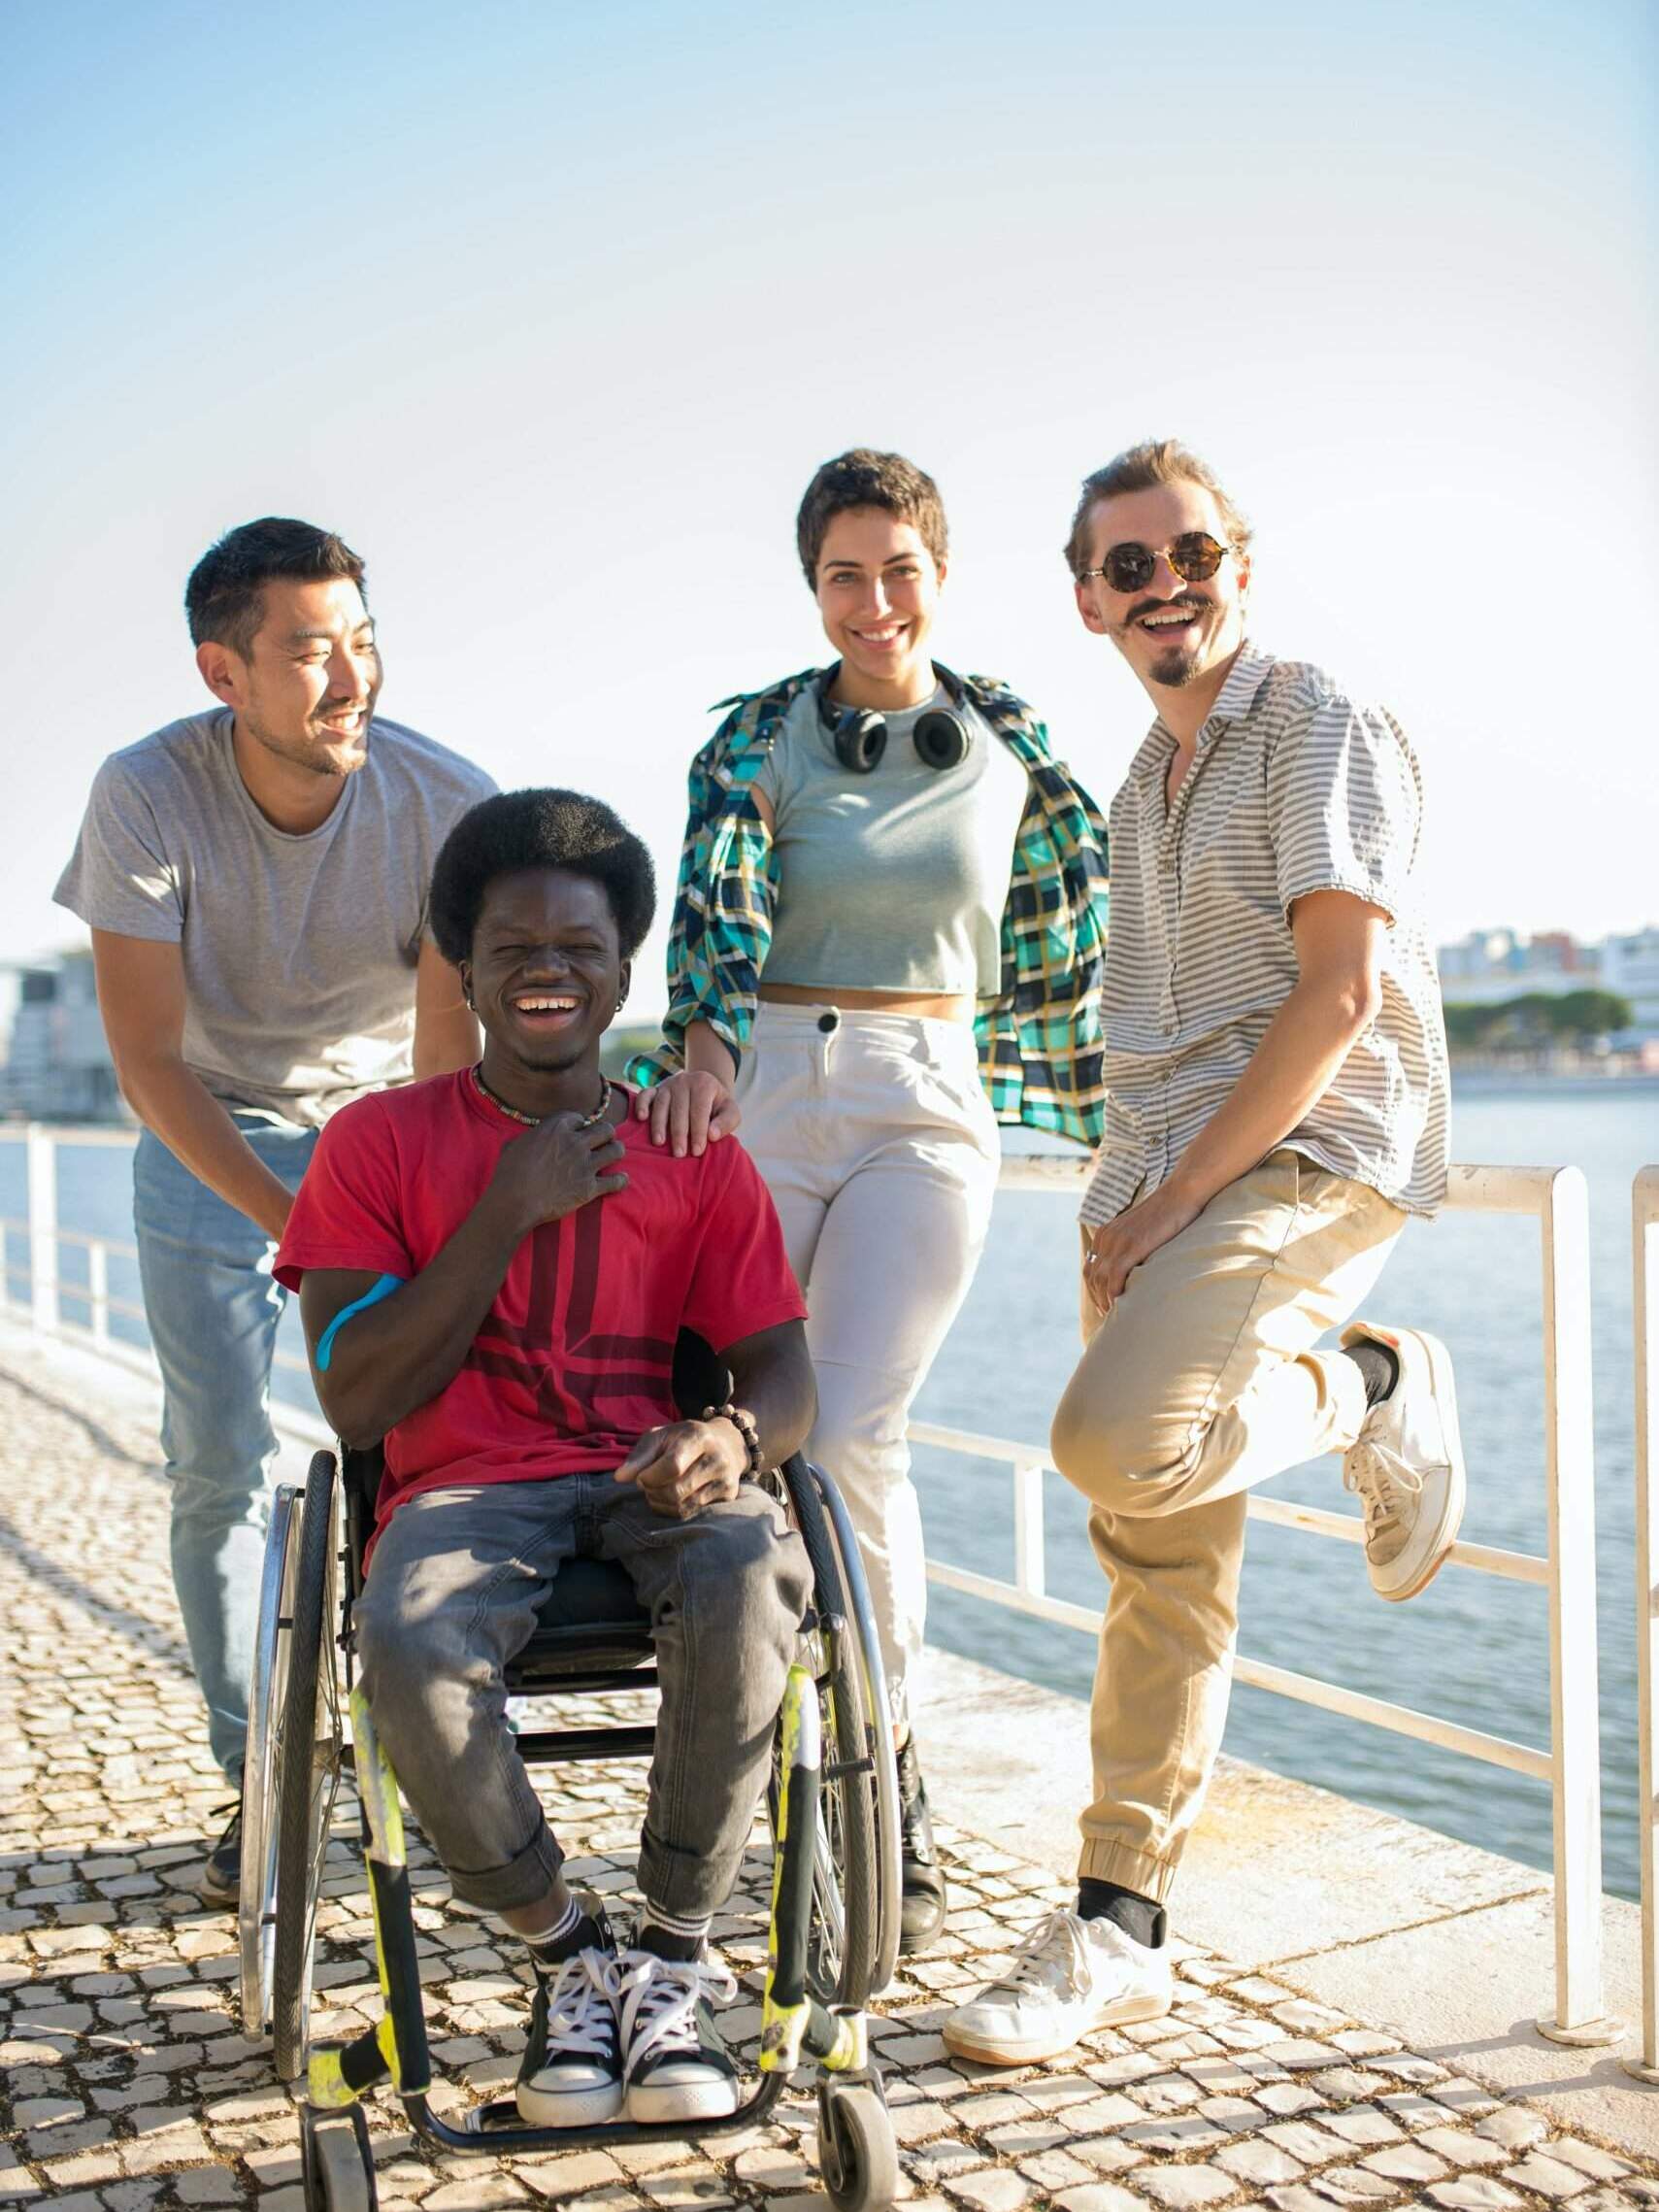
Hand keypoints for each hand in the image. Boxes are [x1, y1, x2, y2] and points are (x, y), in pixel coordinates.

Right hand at [488, 1110, 627, 1236]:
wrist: (514, 1201)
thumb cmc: (508, 1173)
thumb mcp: (515, 1144)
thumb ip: (531, 1137)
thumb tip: (533, 1137)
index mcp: (556, 1127)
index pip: (579, 1118)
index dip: (579, 1125)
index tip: (578, 1131)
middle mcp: (575, 1142)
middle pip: (605, 1129)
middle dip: (606, 1133)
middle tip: (603, 1140)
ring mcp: (585, 1164)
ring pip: (616, 1150)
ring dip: (616, 1151)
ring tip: (614, 1154)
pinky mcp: (590, 1187)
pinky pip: (616, 1181)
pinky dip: (620, 1181)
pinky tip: (621, 1180)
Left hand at [614, 1418, 746, 1517]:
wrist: (727, 1444)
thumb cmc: (685, 1439)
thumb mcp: (661, 1436)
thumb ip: (639, 1455)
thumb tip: (619, 1478)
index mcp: (699, 1437)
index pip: (672, 1466)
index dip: (650, 1476)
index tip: (640, 1477)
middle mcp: (717, 1458)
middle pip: (676, 1491)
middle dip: (653, 1492)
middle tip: (647, 1485)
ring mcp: (725, 1479)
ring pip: (682, 1506)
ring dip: (660, 1503)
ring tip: (656, 1491)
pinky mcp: (728, 1496)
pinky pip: (691, 1513)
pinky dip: (672, 1510)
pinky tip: (669, 1499)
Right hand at [634, 1069, 739, 1155]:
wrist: (705, 1088)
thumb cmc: (717, 1105)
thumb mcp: (730, 1111)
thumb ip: (726, 1122)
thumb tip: (712, 1135)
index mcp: (704, 1084)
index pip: (700, 1110)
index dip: (698, 1131)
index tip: (697, 1151)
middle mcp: (684, 1080)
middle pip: (679, 1108)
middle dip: (679, 1133)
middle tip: (679, 1154)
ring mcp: (668, 1084)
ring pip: (661, 1103)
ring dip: (659, 1124)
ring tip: (659, 1143)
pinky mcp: (655, 1088)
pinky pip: (645, 1094)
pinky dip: (641, 1105)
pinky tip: (641, 1118)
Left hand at [1083, 1180, 1203, 1316]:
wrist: (1181, 1194)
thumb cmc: (1169, 1212)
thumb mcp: (1142, 1229)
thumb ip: (1133, 1244)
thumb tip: (1137, 1265)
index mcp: (1106, 1233)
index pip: (1091, 1268)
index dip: (1095, 1289)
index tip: (1105, 1305)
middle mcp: (1107, 1237)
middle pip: (1092, 1276)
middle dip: (1098, 1299)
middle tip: (1109, 1317)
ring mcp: (1118, 1241)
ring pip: (1101, 1280)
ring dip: (1105, 1301)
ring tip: (1116, 1317)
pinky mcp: (1133, 1246)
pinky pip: (1115, 1277)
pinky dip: (1115, 1295)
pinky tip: (1122, 1306)